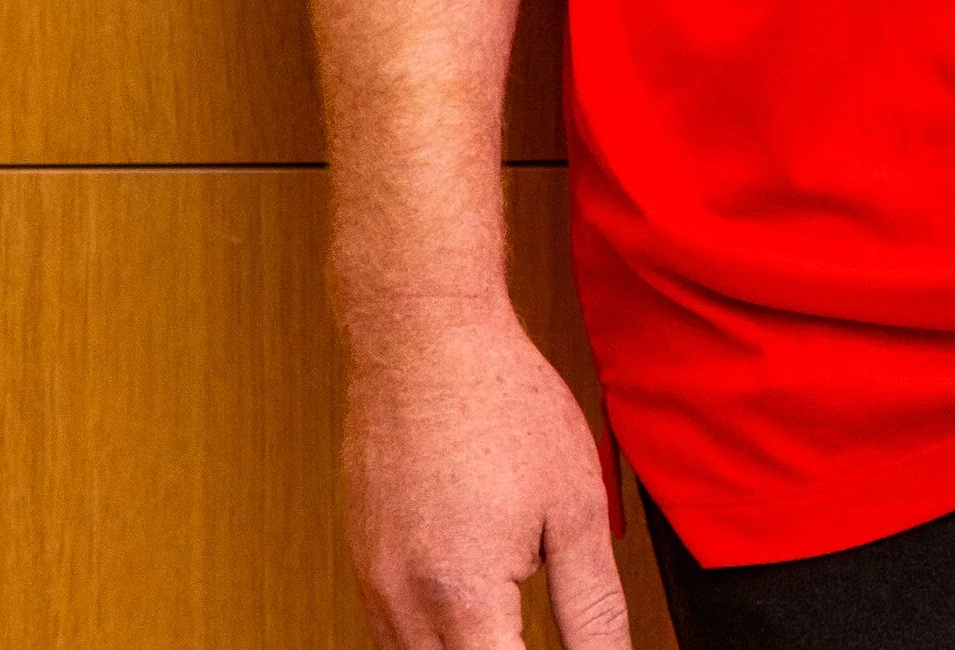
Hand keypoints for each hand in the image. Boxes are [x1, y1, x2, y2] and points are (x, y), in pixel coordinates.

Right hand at [341, 304, 631, 647]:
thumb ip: (593, 605)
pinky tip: (471, 614)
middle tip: (535, 631)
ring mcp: (372, 587)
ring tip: (512, 623)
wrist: (422, 336)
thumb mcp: (574, 505)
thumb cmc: (499, 401)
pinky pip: (391, 636)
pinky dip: (432, 641)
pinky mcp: (361, 565)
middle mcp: (404, 605)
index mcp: (463, 598)